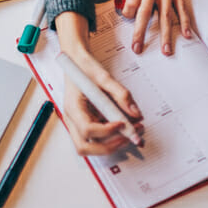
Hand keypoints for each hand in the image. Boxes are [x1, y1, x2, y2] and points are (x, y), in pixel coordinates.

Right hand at [55, 12, 142, 155]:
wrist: (76, 60)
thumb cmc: (84, 66)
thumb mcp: (103, 76)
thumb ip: (120, 94)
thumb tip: (135, 112)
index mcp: (73, 106)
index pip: (87, 129)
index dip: (107, 130)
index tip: (123, 123)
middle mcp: (73, 119)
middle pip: (85, 146)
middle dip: (110, 146)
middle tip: (130, 137)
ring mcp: (78, 122)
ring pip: (91, 146)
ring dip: (113, 144)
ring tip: (132, 132)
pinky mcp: (87, 122)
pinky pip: (98, 137)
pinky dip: (113, 137)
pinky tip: (127, 126)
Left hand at [96, 0, 196, 55]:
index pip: (131, 1)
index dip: (126, 12)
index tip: (125, 16)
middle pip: (145, 11)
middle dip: (141, 32)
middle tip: (137, 48)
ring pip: (165, 14)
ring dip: (166, 34)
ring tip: (165, 50)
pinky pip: (181, 8)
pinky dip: (184, 22)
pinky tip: (186, 34)